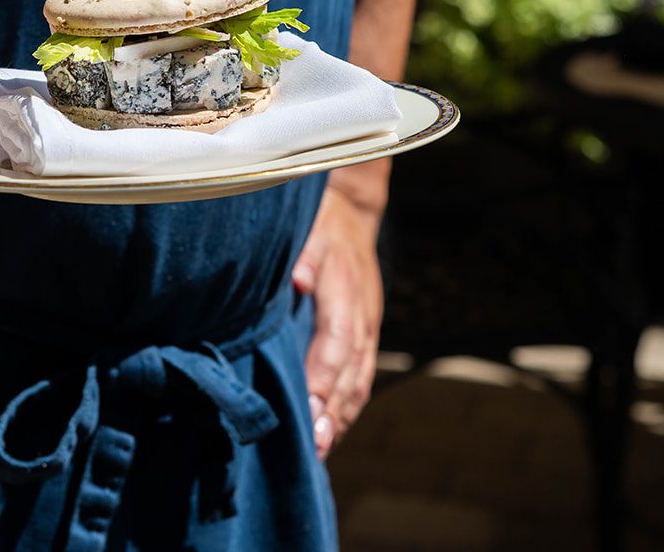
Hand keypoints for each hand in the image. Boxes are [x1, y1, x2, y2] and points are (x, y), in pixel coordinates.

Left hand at [294, 168, 385, 459]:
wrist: (351, 213)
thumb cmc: (318, 222)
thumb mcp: (307, 227)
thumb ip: (302, 253)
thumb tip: (296, 278)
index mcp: (343, 287)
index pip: (337, 339)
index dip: (324, 375)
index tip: (310, 407)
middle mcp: (361, 312)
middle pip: (351, 369)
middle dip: (333, 409)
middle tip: (314, 445)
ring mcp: (367, 326)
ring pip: (359, 377)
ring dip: (342, 415)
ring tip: (321, 449)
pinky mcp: (365, 334)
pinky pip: (361, 375)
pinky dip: (348, 405)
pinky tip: (331, 431)